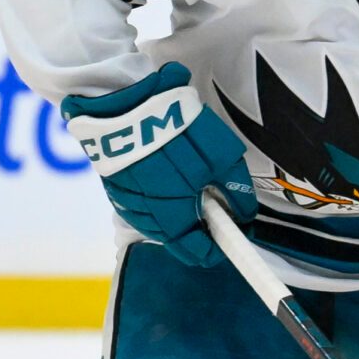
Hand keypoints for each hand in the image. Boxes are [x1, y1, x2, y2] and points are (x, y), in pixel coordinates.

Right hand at [60, 61, 256, 267]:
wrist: (121, 104)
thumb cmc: (177, 132)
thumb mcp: (221, 159)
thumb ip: (236, 193)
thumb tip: (244, 216)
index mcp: (173, 220)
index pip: (199, 254)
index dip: (218, 245)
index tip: (230, 230)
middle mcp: (148, 220)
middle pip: (179, 240)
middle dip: (197, 226)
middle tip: (211, 200)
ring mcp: (127, 205)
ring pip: (159, 223)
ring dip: (175, 212)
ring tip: (186, 182)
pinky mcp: (114, 189)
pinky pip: (141, 205)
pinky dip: (155, 198)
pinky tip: (163, 176)